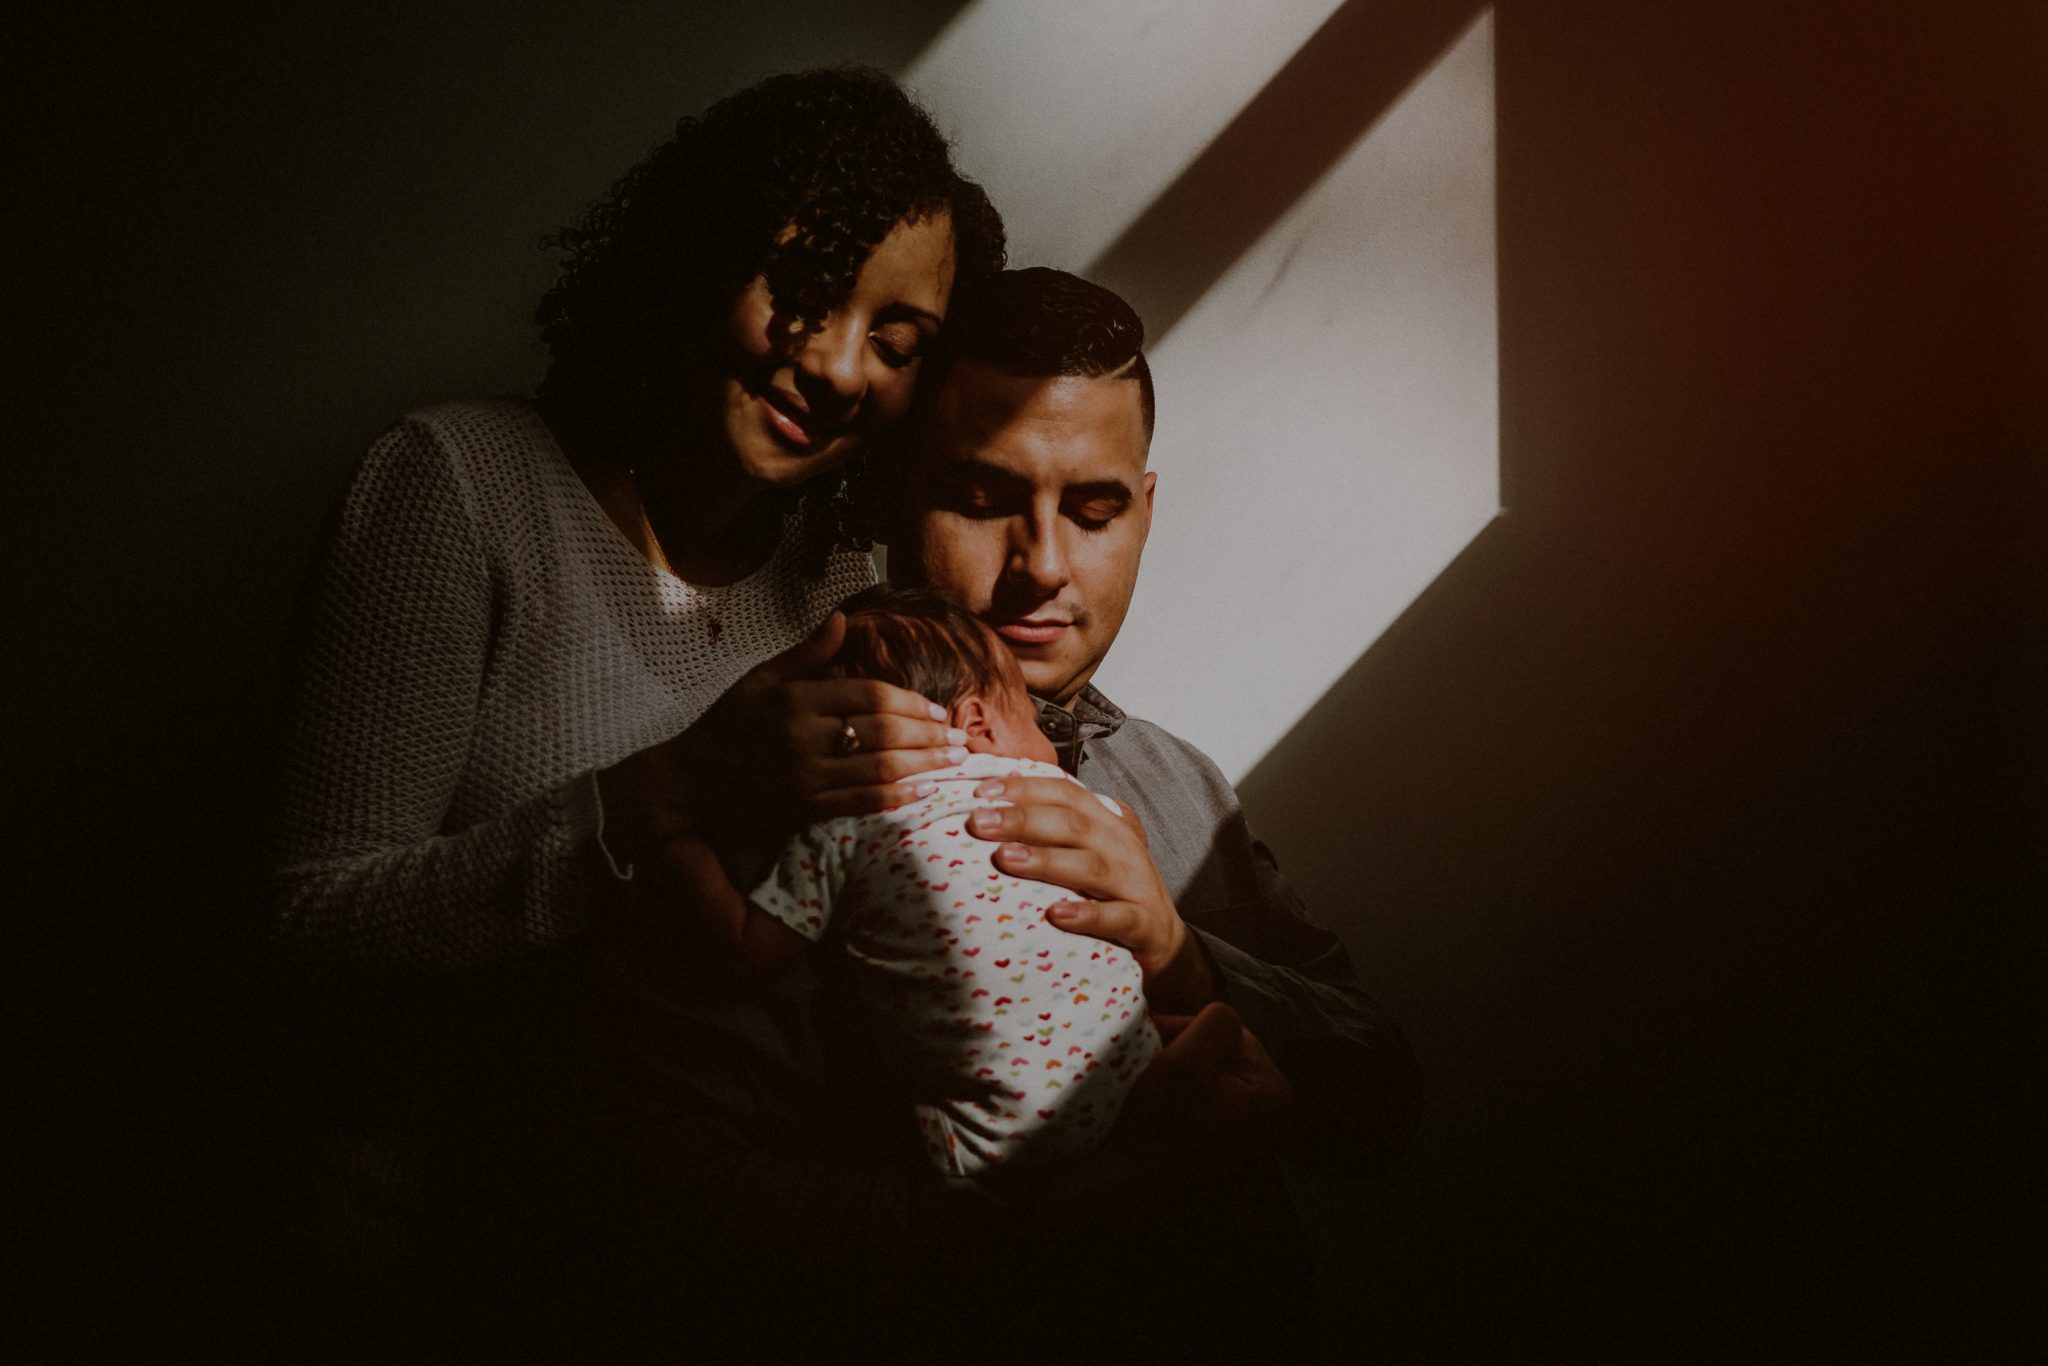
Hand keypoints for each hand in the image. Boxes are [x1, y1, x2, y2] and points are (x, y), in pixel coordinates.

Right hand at [599, 613, 967, 855]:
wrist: (690, 783)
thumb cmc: (728, 725)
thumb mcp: (760, 680)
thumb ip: (805, 653)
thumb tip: (842, 619)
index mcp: (793, 699)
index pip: (869, 694)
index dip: (912, 702)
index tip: (940, 709)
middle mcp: (800, 737)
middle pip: (882, 731)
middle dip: (928, 734)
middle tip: (958, 738)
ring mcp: (802, 777)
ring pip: (879, 769)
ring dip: (923, 766)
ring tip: (952, 762)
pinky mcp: (803, 809)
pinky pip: (861, 803)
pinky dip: (896, 798)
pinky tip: (922, 791)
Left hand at [965, 774, 1218, 1010]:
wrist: (1162, 936)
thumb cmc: (1109, 889)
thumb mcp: (1085, 851)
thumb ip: (1050, 831)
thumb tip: (988, 812)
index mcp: (1104, 821)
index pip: (1065, 793)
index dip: (1025, 788)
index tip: (981, 791)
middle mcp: (1120, 845)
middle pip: (1071, 824)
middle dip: (1022, 819)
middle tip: (979, 822)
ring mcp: (1134, 882)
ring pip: (1089, 866)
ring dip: (1045, 861)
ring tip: (1005, 858)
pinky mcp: (1143, 921)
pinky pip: (1115, 917)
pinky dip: (1087, 915)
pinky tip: (1056, 915)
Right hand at [1110, 1002, 1292, 1179]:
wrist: (1122, 1188)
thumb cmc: (1154, 1127)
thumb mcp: (1184, 1062)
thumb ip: (1216, 1022)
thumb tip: (1221, 1016)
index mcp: (1274, 1094)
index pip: (1228, 1031)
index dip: (1186, 1031)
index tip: (1156, 1047)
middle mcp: (1271, 1119)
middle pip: (1220, 1055)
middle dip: (1183, 1052)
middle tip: (1148, 1063)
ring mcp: (1249, 1139)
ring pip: (1208, 1078)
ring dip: (1177, 1074)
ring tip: (1149, 1086)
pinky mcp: (1223, 1152)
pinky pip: (1202, 1106)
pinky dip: (1178, 1101)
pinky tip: (1156, 1110)